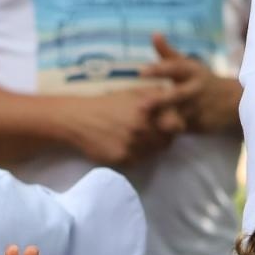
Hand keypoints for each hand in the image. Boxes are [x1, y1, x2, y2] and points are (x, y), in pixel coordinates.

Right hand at [57, 87, 175, 168]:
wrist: (78, 119)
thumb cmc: (107, 104)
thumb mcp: (132, 92)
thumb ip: (156, 95)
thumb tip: (175, 99)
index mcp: (147, 111)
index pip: (176, 126)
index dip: (174, 127)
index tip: (167, 126)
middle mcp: (141, 129)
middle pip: (165, 143)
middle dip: (160, 139)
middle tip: (148, 135)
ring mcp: (131, 145)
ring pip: (151, 154)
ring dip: (146, 149)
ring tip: (133, 140)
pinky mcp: (121, 159)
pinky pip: (136, 162)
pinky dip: (132, 157)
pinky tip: (122, 146)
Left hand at [140, 33, 242, 136]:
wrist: (232, 101)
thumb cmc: (200, 80)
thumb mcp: (187, 65)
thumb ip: (167, 53)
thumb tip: (154, 33)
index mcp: (191, 71)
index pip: (174, 68)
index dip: (158, 70)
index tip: (140, 71)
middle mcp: (196, 89)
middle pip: (176, 95)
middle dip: (160, 101)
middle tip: (140, 106)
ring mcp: (199, 108)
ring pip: (178, 115)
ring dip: (161, 120)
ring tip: (141, 125)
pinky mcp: (200, 125)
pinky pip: (180, 129)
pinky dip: (167, 132)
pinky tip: (149, 137)